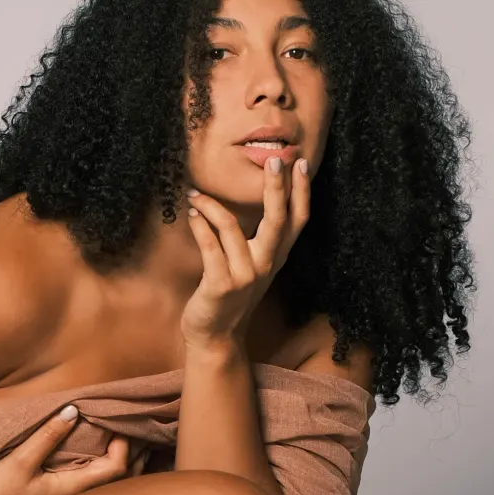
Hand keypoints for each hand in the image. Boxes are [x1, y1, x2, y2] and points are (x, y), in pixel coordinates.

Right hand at [0, 407, 146, 494]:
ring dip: (124, 466)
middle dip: (134, 455)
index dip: (123, 444)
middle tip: (137, 429)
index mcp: (74, 490)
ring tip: (128, 445)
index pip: (116, 467)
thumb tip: (73, 411)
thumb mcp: (19, 463)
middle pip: (122, 481)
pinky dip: (108, 475)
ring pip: (112, 488)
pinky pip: (98, 491)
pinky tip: (101, 464)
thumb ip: (46, 437)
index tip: (117, 422)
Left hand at [181, 156, 310, 353]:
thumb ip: (259, 237)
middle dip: (276, 188)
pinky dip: (200, 225)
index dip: (301, 191)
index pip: (297, 219)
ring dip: (210, 206)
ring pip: (231, 228)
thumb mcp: (253, 264)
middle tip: (273, 159)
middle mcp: (266, 264)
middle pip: (277, 220)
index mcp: (276, 256)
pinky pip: (209, 246)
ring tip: (195, 194)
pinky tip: (192, 213)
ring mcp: (245, 275)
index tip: (300, 162)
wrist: (215, 336)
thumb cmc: (231, 294)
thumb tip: (261, 198)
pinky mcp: (221, 285)